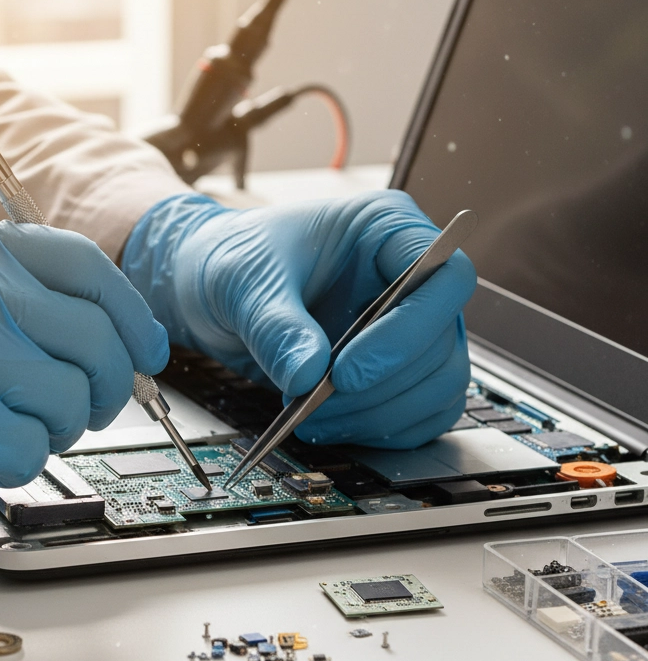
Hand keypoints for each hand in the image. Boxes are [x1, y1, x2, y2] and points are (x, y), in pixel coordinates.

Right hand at [0, 220, 167, 531]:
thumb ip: (4, 301)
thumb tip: (105, 336)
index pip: (84, 266)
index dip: (130, 314)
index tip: (145, 351)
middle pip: (92, 340)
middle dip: (104, 391)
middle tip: (82, 413)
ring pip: (65, 401)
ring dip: (50, 432)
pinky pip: (27, 450)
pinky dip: (10, 464)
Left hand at [122, 191, 476, 447]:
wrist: (212, 286)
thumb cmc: (237, 258)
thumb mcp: (245, 281)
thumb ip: (276, 325)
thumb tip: (308, 373)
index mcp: (388, 230)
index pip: (447, 277)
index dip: (409, 331)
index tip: (347, 371)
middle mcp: (410, 279)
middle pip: (443, 344)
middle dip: (380, 386)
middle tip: (316, 400)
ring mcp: (407, 328)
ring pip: (438, 386)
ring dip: (379, 415)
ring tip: (312, 418)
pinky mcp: (394, 370)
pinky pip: (420, 413)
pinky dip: (379, 430)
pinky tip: (328, 426)